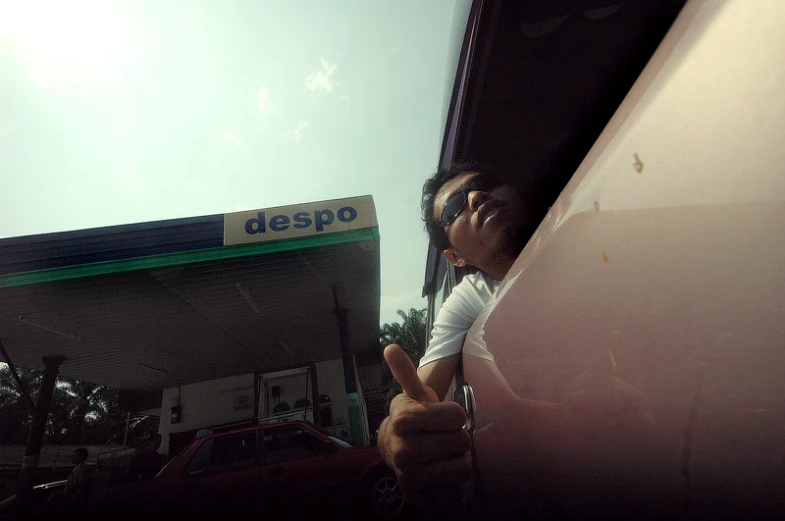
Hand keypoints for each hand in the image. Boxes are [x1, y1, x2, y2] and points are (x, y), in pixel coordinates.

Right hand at [377, 345, 472, 499]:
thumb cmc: (413, 419)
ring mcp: (410, 474)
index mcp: (404, 419)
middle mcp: (404, 449)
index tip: (442, 417)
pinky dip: (454, 481)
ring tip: (443, 453)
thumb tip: (390, 347)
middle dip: (457, 438)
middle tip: (443, 436)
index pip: (458, 415)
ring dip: (459, 460)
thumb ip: (405, 371)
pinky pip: (457, 488)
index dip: (455, 416)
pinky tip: (441, 470)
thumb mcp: (412, 394)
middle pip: (463, 441)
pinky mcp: (418, 495)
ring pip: (463, 467)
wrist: (393, 450)